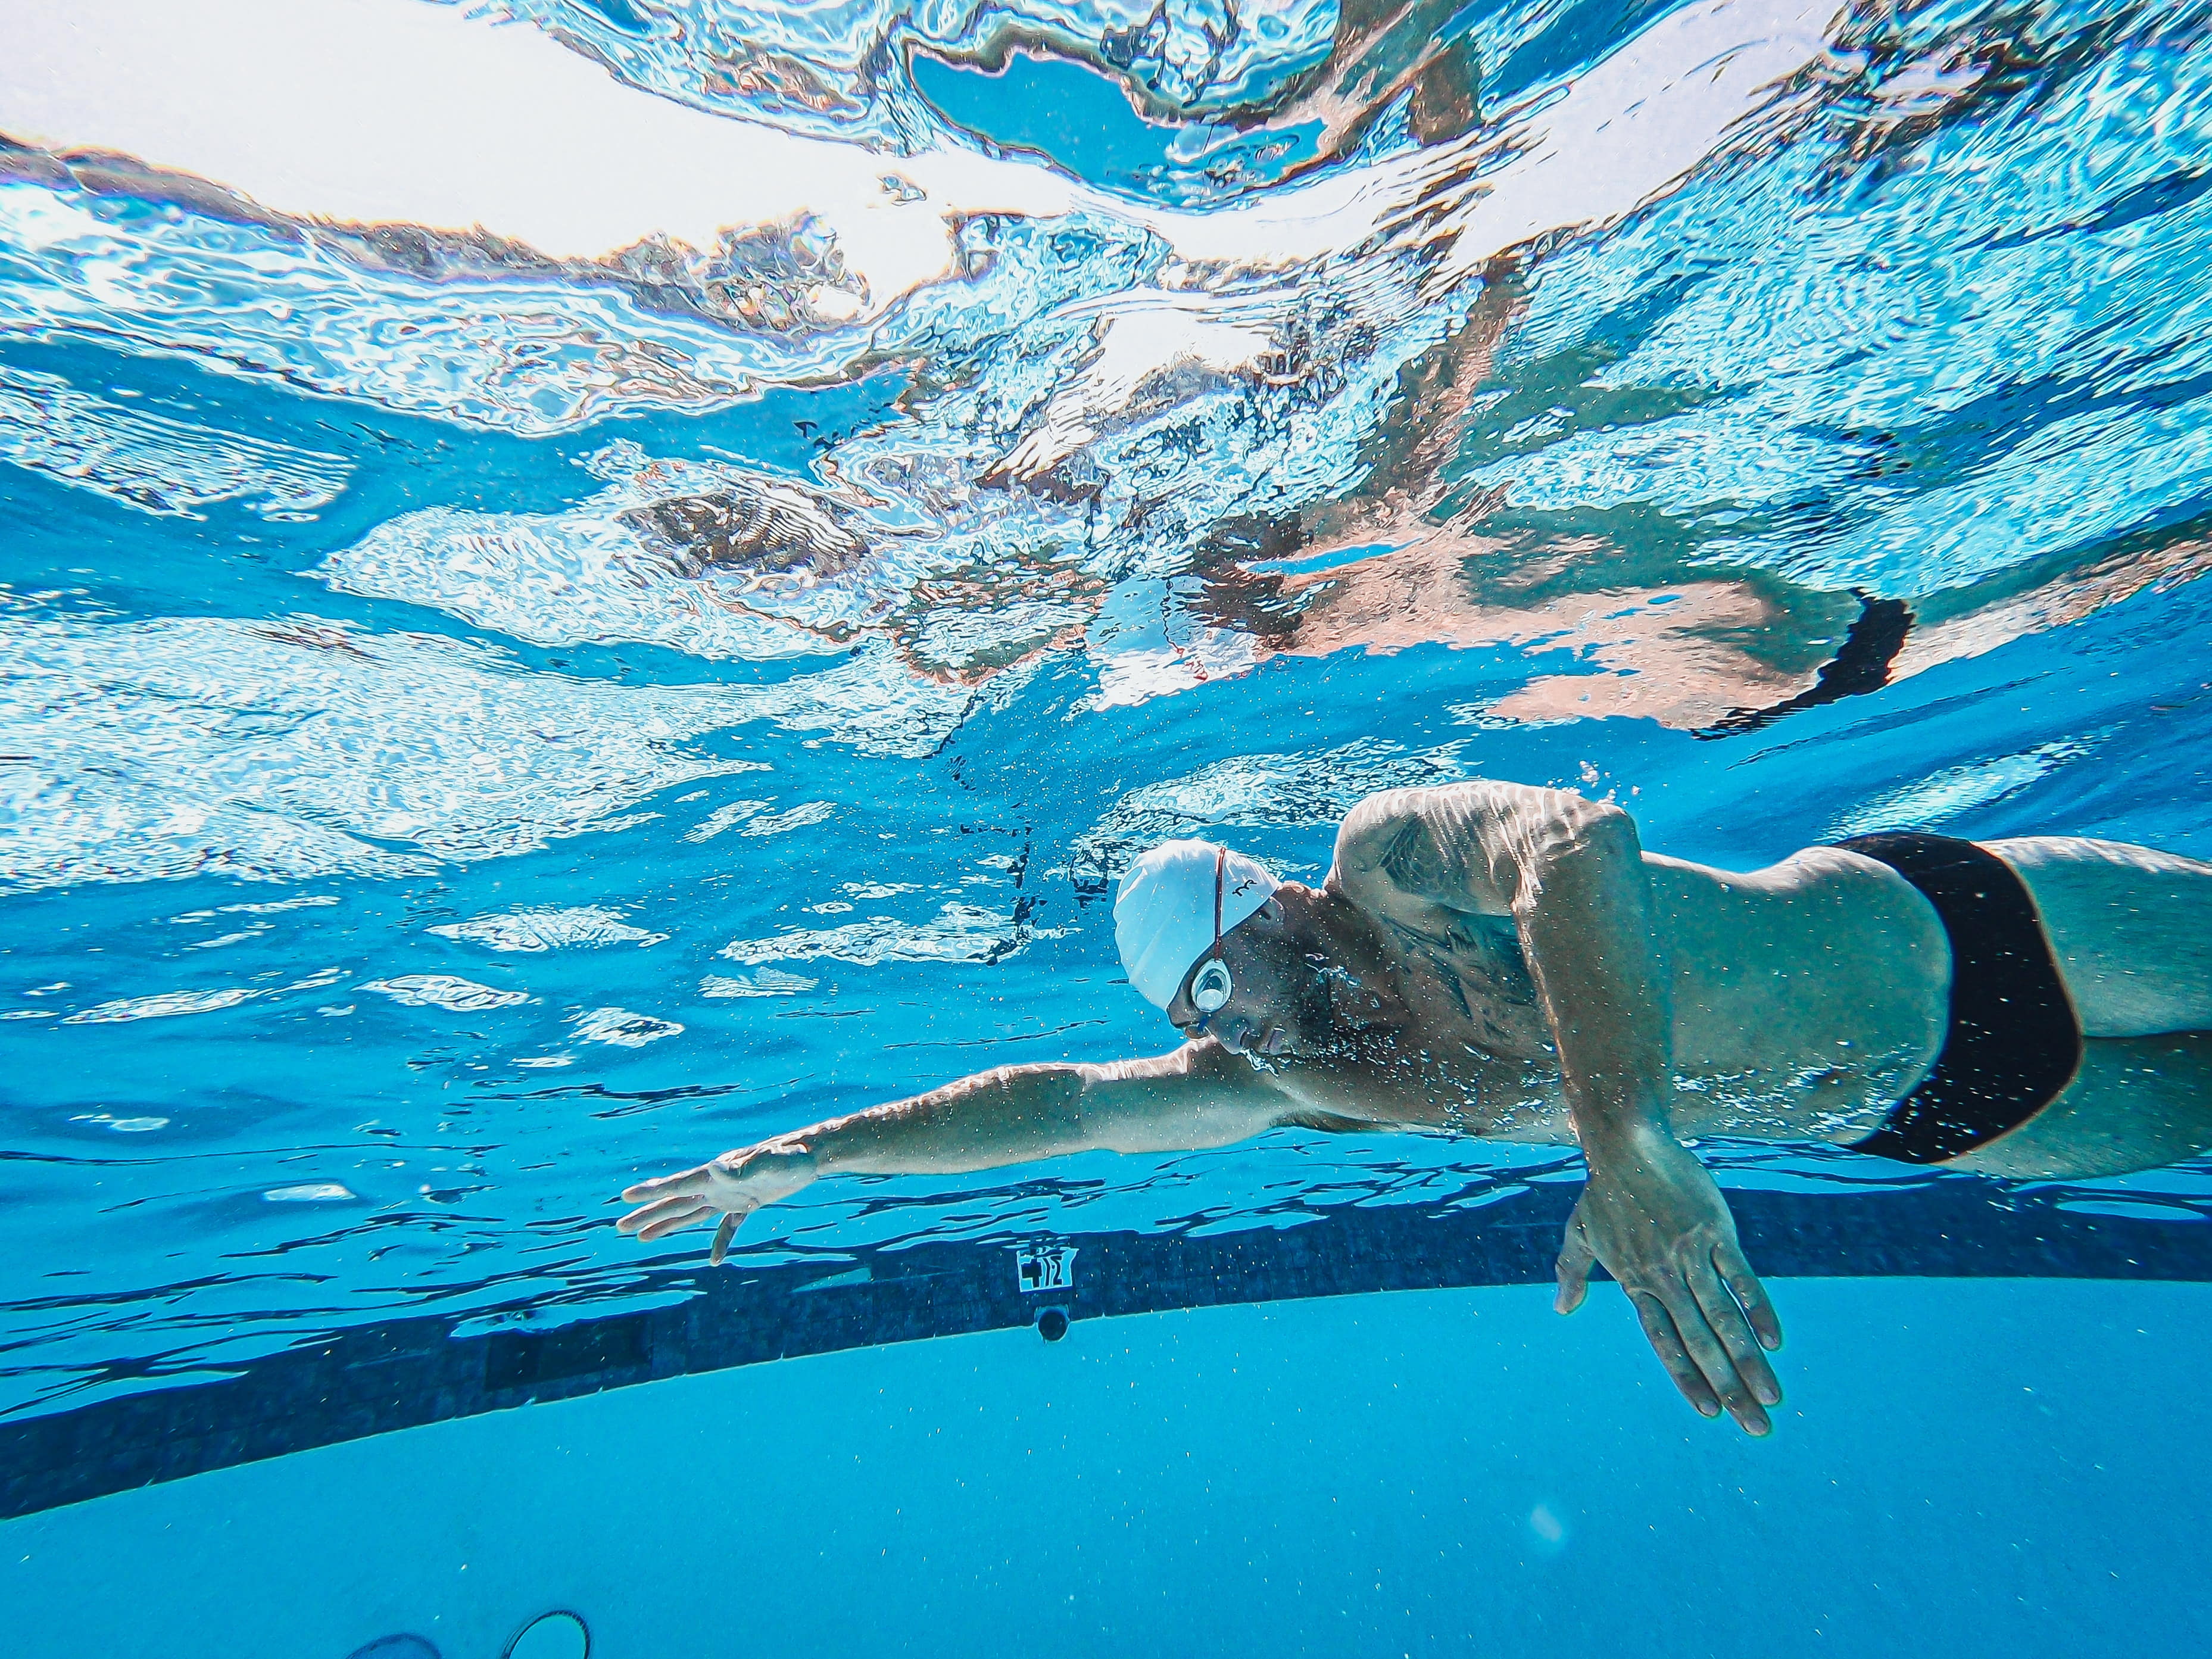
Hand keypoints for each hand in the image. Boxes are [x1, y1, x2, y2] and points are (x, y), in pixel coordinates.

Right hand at [617, 1139, 817, 1263]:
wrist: (812, 1155)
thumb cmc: (791, 1156)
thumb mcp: (768, 1162)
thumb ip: (742, 1167)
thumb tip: (715, 1168)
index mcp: (715, 1175)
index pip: (677, 1185)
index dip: (650, 1193)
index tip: (624, 1197)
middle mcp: (718, 1184)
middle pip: (675, 1202)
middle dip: (648, 1214)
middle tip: (619, 1226)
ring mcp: (732, 1194)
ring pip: (692, 1214)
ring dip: (668, 1226)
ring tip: (643, 1238)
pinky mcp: (750, 1203)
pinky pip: (728, 1227)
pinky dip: (720, 1242)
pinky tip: (713, 1261)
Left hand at [1554, 1127, 1782, 1433]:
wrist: (1627, 1145)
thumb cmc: (1604, 1191)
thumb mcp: (1580, 1233)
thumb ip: (1572, 1272)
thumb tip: (1560, 1308)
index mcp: (1636, 1282)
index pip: (1665, 1342)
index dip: (1687, 1378)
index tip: (1710, 1413)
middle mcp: (1664, 1276)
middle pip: (1701, 1342)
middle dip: (1731, 1389)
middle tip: (1757, 1428)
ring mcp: (1690, 1254)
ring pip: (1724, 1318)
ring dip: (1750, 1361)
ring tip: (1773, 1398)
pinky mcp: (1714, 1231)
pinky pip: (1739, 1277)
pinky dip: (1756, 1309)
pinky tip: (1773, 1341)